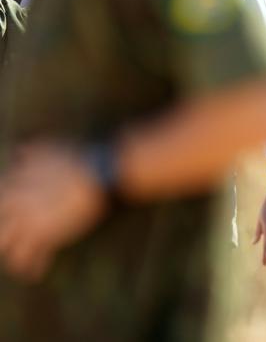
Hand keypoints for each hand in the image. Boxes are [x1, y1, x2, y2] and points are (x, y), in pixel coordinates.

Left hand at [0, 142, 106, 281]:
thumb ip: (28, 152)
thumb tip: (17, 152)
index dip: (2, 211)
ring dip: (11, 254)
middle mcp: (16, 206)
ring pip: (6, 247)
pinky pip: (32, 259)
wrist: (99, 173)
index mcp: (13, 184)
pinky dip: (32, 269)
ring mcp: (31, 222)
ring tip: (17, 261)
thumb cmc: (75, 158)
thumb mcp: (48, 147)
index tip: (7, 218)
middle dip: (2, 236)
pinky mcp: (49, 236)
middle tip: (11, 240)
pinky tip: (35, 275)